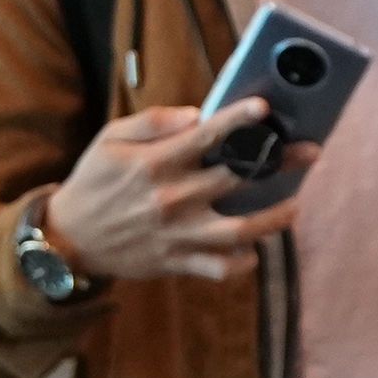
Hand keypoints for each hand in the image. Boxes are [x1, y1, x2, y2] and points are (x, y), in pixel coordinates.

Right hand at [41, 103, 319, 284]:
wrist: (68, 240)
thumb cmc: (93, 182)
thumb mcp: (109, 140)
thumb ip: (152, 122)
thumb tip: (196, 113)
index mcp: (155, 164)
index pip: (206, 136)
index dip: (238, 120)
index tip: (265, 109)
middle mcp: (172, 199)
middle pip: (238, 178)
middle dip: (279, 163)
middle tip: (310, 152)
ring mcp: (178, 235)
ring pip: (241, 230)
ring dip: (274, 218)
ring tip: (294, 205)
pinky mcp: (178, 262)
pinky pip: (221, 268)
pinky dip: (243, 261)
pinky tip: (254, 248)